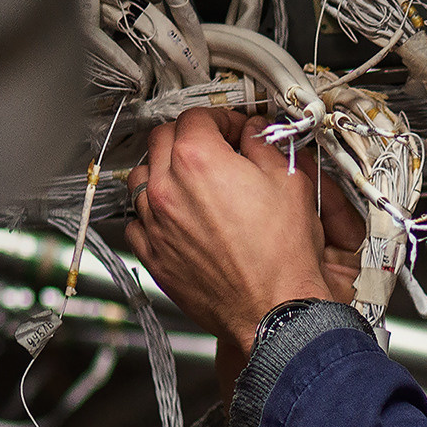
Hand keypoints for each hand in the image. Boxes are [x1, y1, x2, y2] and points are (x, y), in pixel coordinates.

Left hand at [124, 110, 337, 348]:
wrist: (273, 310)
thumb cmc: (282, 256)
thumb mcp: (290, 183)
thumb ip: (265, 147)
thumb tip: (256, 134)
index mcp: (199, 160)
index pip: (197, 117)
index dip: (221, 118)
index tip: (234, 130)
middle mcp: (168, 188)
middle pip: (162, 139)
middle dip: (188, 137)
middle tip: (213, 149)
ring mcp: (155, 223)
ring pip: (142, 178)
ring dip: (163, 172)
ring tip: (189, 183)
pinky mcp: (154, 255)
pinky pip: (137, 222)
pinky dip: (152, 214)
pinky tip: (175, 218)